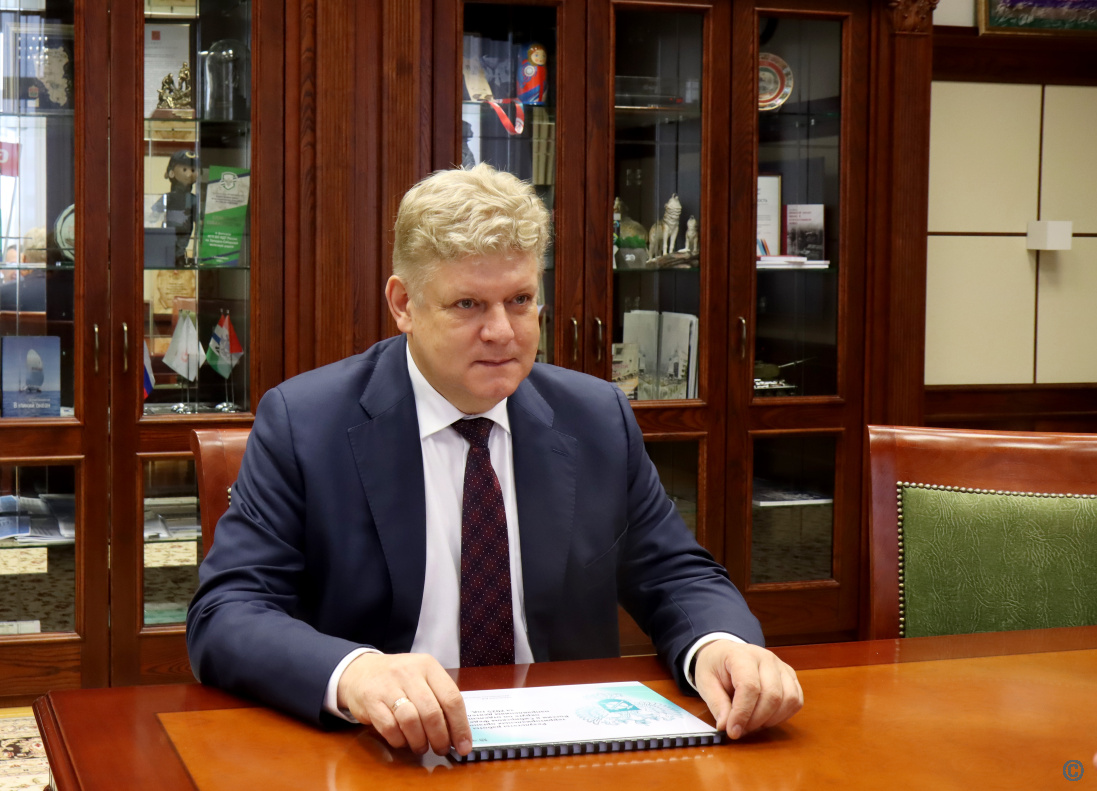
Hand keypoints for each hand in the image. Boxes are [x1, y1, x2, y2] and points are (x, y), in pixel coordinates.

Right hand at [337, 652, 471, 756]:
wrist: (360, 671)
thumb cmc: (399, 679)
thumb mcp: (422, 678)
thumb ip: (439, 699)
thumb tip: (458, 734)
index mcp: (428, 666)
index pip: (452, 698)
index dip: (460, 726)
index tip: (464, 746)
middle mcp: (409, 672)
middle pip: (432, 712)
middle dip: (440, 738)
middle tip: (441, 749)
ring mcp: (388, 685)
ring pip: (411, 721)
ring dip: (419, 741)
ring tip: (421, 747)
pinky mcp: (371, 700)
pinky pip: (390, 727)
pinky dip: (399, 740)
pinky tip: (402, 741)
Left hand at [693, 640, 802, 739]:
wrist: (725, 653)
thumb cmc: (715, 666)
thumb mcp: (705, 682)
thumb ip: (716, 704)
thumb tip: (725, 726)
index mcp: (741, 655)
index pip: (749, 686)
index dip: (742, 713)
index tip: (732, 731)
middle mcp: (766, 658)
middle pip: (772, 695)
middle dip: (756, 720)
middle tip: (740, 730)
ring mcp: (781, 666)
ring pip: (788, 699)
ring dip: (771, 719)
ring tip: (752, 723)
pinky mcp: (789, 676)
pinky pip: (796, 700)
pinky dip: (783, 715)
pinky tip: (766, 718)